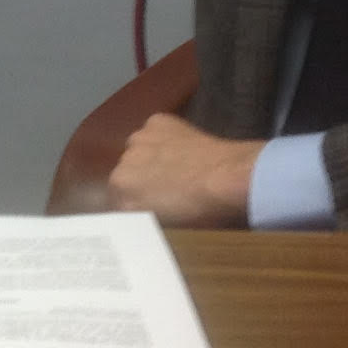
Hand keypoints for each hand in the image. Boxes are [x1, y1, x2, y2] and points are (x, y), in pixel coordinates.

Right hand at [106, 112, 261, 227]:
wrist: (230, 178)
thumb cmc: (201, 213)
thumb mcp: (165, 226)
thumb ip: (143, 215)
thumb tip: (142, 212)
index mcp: (120, 192)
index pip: (118, 201)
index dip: (136, 205)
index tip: (153, 208)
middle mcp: (122, 163)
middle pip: (126, 173)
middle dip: (141, 180)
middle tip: (168, 189)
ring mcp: (139, 139)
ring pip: (138, 151)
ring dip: (150, 158)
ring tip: (178, 167)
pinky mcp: (157, 122)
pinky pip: (154, 132)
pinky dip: (164, 138)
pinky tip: (184, 148)